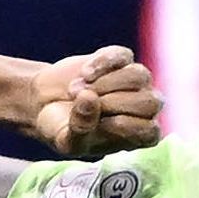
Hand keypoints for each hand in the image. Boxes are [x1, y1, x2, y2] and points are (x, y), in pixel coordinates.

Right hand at [33, 46, 162, 156]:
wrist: (47, 103)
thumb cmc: (64, 129)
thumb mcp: (67, 140)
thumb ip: (80, 128)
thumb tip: (90, 98)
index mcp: (139, 135)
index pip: (151, 132)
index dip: (125, 127)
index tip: (100, 126)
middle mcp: (145, 107)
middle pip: (150, 102)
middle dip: (114, 104)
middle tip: (83, 105)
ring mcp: (136, 81)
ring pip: (138, 76)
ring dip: (105, 84)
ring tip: (76, 91)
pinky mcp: (121, 58)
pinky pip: (122, 56)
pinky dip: (102, 64)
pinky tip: (83, 74)